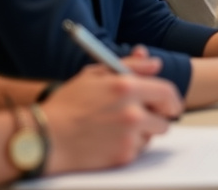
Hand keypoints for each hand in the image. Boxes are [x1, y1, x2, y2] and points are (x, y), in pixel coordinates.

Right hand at [42, 54, 182, 173]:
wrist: (45, 137)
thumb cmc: (67, 105)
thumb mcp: (95, 74)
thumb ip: (130, 65)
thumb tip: (154, 63)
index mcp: (127, 87)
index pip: (167, 92)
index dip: (172, 100)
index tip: (170, 105)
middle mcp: (132, 112)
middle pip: (165, 119)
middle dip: (158, 117)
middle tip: (146, 116)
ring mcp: (129, 136)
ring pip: (152, 135)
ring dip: (142, 132)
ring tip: (117, 126)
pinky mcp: (123, 155)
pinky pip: (139, 150)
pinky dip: (130, 145)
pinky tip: (110, 139)